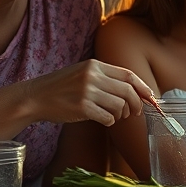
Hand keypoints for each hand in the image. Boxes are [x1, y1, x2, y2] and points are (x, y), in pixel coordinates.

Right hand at [22, 59, 153, 126]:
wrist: (35, 97)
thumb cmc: (61, 88)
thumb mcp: (82, 73)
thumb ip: (104, 78)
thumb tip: (133, 91)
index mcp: (95, 65)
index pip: (128, 75)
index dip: (142, 87)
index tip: (149, 97)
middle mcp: (92, 76)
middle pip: (128, 91)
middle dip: (136, 104)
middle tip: (134, 113)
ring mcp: (87, 92)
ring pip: (120, 105)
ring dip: (121, 114)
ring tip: (114, 116)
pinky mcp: (82, 108)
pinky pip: (108, 117)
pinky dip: (110, 121)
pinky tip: (103, 120)